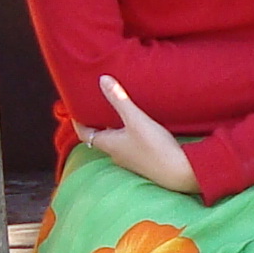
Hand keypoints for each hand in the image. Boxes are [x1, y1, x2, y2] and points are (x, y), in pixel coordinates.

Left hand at [84, 74, 201, 196]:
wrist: (179, 172)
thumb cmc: (155, 147)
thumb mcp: (136, 119)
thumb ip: (119, 99)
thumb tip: (102, 79)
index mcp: (109, 144)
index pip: (84, 133)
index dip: (77, 121)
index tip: (74, 109)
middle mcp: (116, 153)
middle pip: (100, 136)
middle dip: (97, 122)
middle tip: (96, 106)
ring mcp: (130, 159)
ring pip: (116, 141)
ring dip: (114, 127)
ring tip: (117, 112)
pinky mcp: (144, 160)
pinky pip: (130, 145)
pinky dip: (128, 134)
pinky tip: (138, 126)